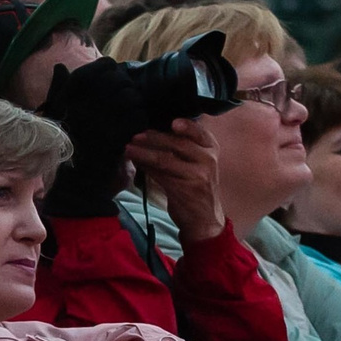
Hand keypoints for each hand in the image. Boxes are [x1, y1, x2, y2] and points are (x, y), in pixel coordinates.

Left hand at [125, 118, 226, 242]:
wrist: (204, 218)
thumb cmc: (197, 186)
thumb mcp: (199, 163)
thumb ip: (184, 147)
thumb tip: (152, 132)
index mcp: (211, 149)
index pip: (199, 132)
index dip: (187, 125)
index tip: (172, 122)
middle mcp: (208, 160)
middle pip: (177, 143)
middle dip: (154, 138)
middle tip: (136, 136)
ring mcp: (198, 175)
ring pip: (165, 159)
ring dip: (144, 153)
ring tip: (129, 149)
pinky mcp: (184, 190)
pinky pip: (160, 175)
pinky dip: (145, 167)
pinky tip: (136, 163)